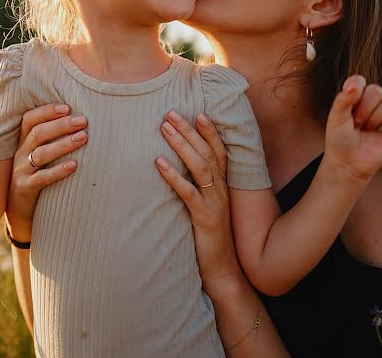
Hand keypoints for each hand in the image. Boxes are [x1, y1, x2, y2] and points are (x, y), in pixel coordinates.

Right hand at [5, 104, 86, 240]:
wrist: (19, 211)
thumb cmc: (36, 177)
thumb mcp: (39, 156)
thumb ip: (51, 140)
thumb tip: (80, 122)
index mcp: (23, 142)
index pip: (30, 120)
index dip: (46, 111)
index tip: (67, 107)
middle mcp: (20, 154)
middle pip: (38, 134)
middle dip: (61, 125)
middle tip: (83, 121)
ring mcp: (21, 172)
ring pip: (41, 154)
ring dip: (63, 144)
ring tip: (83, 138)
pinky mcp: (25, 189)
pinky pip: (42, 178)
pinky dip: (58, 171)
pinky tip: (74, 165)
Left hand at [156, 112, 243, 292]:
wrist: (222, 269)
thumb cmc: (209, 237)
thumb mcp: (206, 207)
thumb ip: (198, 188)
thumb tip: (177, 167)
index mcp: (223, 186)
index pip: (218, 152)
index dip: (209, 132)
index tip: (197, 112)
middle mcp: (221, 191)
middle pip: (207, 153)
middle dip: (189, 131)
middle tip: (170, 113)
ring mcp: (215, 204)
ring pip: (200, 167)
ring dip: (181, 145)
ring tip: (164, 129)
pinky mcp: (205, 218)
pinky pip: (189, 193)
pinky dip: (174, 176)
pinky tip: (159, 163)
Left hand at [325, 75, 381, 182]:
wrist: (347, 164)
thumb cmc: (339, 140)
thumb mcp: (336, 118)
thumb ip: (343, 100)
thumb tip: (353, 85)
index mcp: (356, 97)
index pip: (360, 80)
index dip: (354, 93)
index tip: (347, 109)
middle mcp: (373, 103)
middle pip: (376, 90)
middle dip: (364, 110)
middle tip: (356, 124)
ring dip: (375, 119)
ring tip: (366, 131)